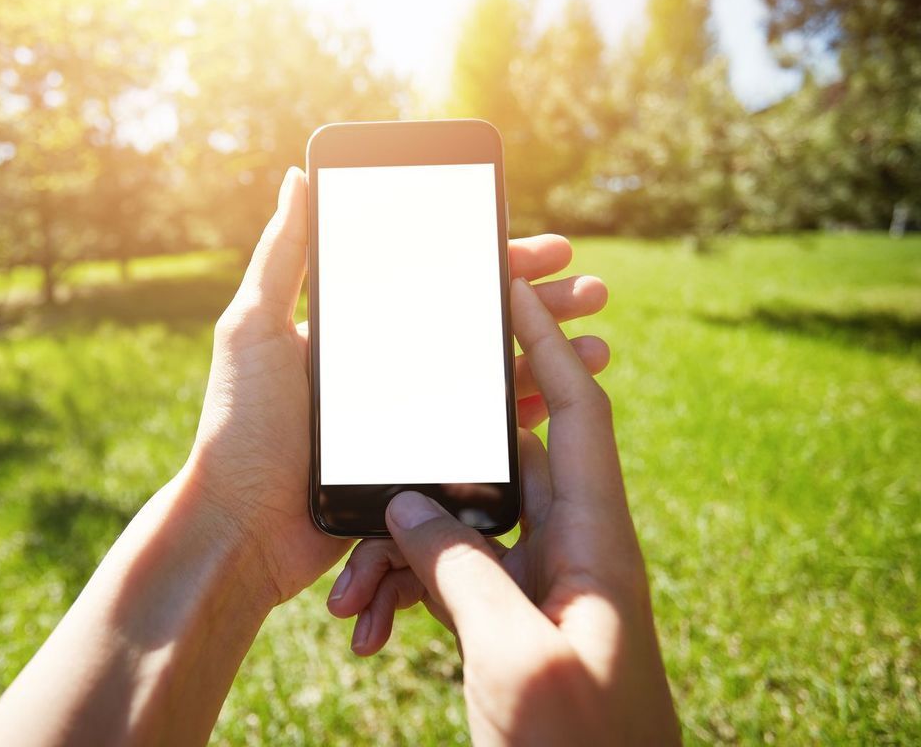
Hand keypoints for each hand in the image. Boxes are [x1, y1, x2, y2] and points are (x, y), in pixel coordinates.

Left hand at [185, 167, 610, 605]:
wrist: (241, 530)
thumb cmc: (239, 429)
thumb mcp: (252, 330)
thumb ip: (282, 258)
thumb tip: (299, 177)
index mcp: (358, 330)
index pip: (440, 282)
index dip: (498, 263)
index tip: (551, 249)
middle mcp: (389, 367)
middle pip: (479, 324)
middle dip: (542, 306)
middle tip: (594, 292)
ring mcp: (407, 417)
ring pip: (493, 376)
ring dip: (549, 357)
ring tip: (599, 345)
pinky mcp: (418, 465)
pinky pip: (483, 434)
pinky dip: (526, 412)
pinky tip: (564, 399)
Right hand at [326, 279, 679, 744]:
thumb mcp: (516, 657)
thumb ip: (461, 570)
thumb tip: (406, 505)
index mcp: (595, 542)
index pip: (577, 414)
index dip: (548, 345)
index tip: (512, 288)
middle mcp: (570, 550)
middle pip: (499, 469)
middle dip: (428, 468)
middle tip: (375, 469)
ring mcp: (540, 585)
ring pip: (460, 529)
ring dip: (402, 552)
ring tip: (350, 603)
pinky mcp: (512, 618)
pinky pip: (454, 578)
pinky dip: (409, 590)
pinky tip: (369, 624)